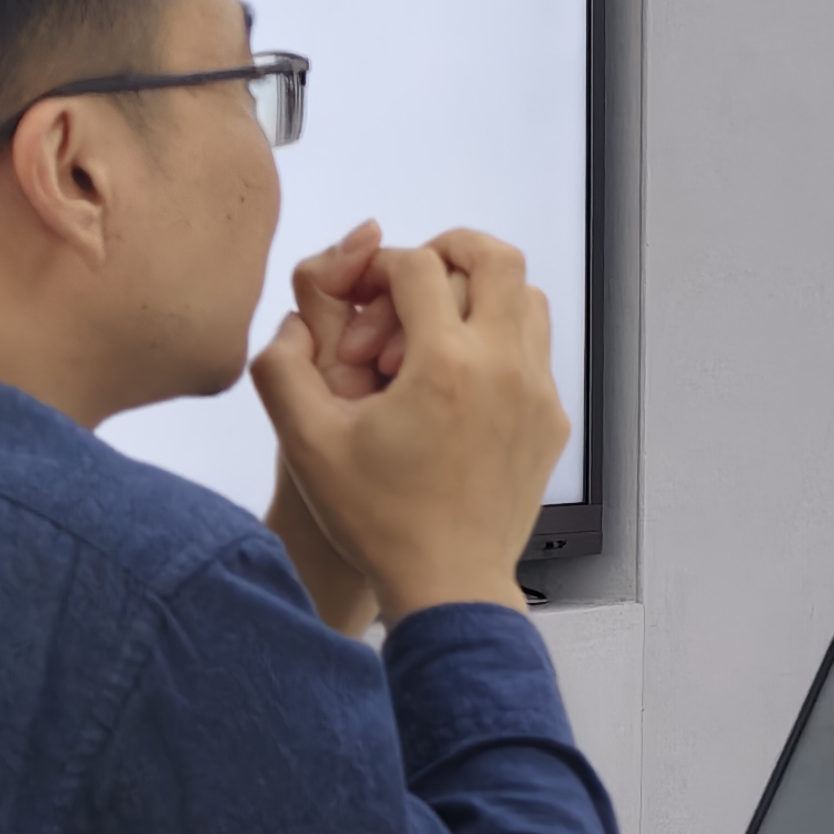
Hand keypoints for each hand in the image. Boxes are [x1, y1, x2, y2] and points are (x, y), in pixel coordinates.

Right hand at [250, 229, 567, 620]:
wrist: (448, 583)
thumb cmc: (380, 521)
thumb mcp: (306, 444)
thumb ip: (282, 370)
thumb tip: (293, 322)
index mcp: (445, 365)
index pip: (418, 267)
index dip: (378, 268)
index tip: (360, 296)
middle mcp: (503, 368)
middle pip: (496, 258)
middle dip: (447, 250)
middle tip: (410, 277)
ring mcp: (537, 393)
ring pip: (527, 298)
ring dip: (480, 295)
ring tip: (432, 329)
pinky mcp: (551, 420)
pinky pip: (536, 350)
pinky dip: (500, 340)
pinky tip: (456, 378)